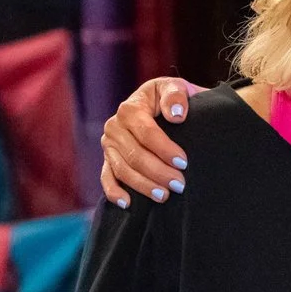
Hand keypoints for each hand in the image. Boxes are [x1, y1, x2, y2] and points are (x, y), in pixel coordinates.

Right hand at [98, 78, 197, 207]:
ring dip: (142, 185)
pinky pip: (107, 178)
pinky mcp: (109, 160)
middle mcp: (115, 126)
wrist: (167, 108)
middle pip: (134, 154)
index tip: (183, 163)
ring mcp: (109, 145)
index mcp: (131, 108)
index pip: (146, 132)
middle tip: (180, 185)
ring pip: (122, 169)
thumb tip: (176, 115)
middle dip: (157, 172)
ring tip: (164, 196)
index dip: (164, 149)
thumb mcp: (177, 87)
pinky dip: (114, 192)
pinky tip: (128, 204)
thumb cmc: (173, 98)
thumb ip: (176, 95)